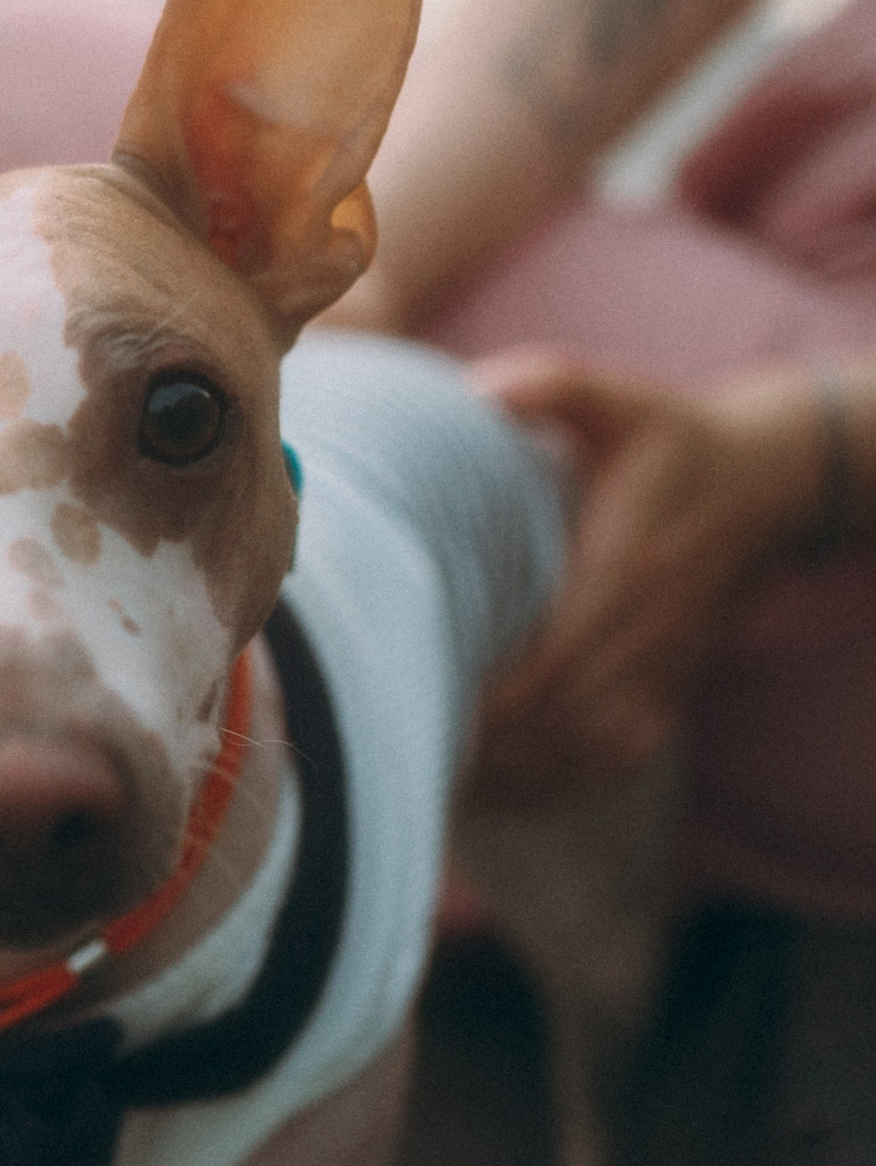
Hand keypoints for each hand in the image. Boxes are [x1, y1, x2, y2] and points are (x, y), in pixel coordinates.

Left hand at [465, 351, 820, 806]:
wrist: (766, 485)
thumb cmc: (672, 440)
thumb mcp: (620, 399)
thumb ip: (554, 384)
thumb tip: (480, 389)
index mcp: (628, 570)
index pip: (558, 662)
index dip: (492, 700)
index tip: (422, 705)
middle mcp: (650, 633)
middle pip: (561, 722)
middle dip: (482, 744)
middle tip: (400, 745)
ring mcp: (664, 670)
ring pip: (584, 752)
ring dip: (510, 771)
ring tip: (433, 768)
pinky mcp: (669, 691)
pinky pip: (612, 760)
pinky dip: (553, 781)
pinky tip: (496, 781)